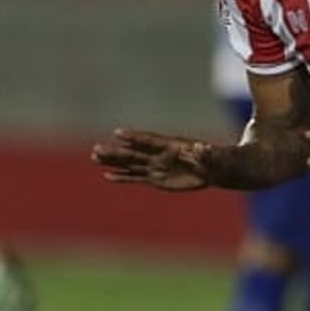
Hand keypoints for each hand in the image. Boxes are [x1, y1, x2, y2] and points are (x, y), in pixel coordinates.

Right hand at [92, 128, 210, 191]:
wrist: (214, 168)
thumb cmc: (215, 159)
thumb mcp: (213, 156)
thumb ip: (206, 153)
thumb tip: (202, 148)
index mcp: (172, 146)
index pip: (149, 140)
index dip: (134, 137)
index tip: (118, 133)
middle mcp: (159, 154)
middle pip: (133, 152)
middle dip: (115, 152)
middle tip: (96, 149)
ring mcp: (156, 165)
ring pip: (130, 164)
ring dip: (113, 162)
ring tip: (94, 158)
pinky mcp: (156, 178)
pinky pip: (136, 177)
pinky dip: (122, 177)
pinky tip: (107, 176)